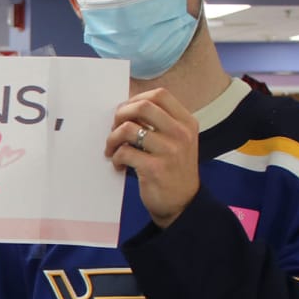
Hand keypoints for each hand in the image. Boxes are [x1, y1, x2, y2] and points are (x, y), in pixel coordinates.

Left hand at [107, 88, 199, 226]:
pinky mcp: (155, 168)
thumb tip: (126, 108)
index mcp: (186, 122)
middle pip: (143, 106)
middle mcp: (181, 133)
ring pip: (129, 129)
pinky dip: (116, 158)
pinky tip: (120, 165)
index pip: (160, 95)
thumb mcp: (177, 141)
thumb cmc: (173, 170)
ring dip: (113, 138)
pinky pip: (125, 153)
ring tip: (112, 150)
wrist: (183, 204)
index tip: (125, 112)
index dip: (136, 99)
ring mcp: (170, 150)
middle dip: (121, 114)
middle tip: (114, 128)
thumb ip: (160, 123)